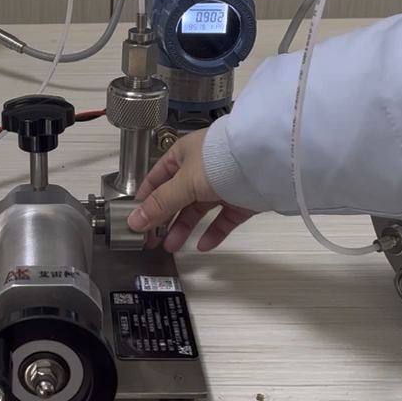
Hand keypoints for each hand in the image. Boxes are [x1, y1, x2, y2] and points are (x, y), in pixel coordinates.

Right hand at [126, 129, 257, 251]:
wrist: (267, 163)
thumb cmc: (221, 161)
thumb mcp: (184, 182)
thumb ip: (160, 204)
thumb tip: (134, 221)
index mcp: (183, 154)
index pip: (157, 179)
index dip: (146, 199)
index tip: (136, 221)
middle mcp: (202, 168)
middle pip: (177, 197)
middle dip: (164, 219)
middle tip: (152, 240)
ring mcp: (222, 184)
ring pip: (199, 209)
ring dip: (184, 228)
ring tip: (172, 246)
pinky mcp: (241, 199)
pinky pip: (223, 219)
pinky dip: (213, 232)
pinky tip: (203, 246)